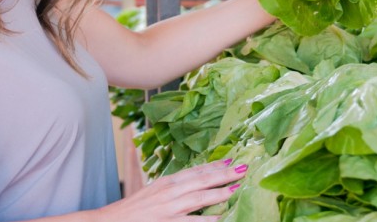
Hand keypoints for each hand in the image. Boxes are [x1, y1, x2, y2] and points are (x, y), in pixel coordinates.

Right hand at [93, 159, 246, 221]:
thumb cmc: (133, 211)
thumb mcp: (153, 193)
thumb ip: (173, 189)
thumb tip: (194, 185)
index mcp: (165, 183)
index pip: (195, 171)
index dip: (214, 165)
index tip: (231, 159)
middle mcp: (168, 193)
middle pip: (201, 181)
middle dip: (223, 174)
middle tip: (243, 168)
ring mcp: (168, 210)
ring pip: (199, 199)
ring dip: (220, 193)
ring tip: (237, 188)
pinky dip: (207, 220)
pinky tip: (221, 218)